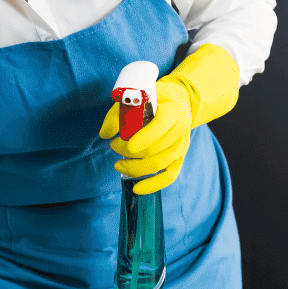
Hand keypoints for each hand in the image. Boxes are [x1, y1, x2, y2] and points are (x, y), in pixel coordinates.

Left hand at [98, 44, 240, 194]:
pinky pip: (169, 177)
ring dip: (135, 168)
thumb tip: (105, 134)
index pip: (160, 127)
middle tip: (114, 147)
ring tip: (118, 165)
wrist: (177, 103)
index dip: (142, 138)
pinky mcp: (179, 159)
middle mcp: (181, 130)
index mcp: (172, 111)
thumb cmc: (153, 101)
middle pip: (155, 149)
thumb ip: (119, 114)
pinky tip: (137, 188)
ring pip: (159, 164)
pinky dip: (152, 185)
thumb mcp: (137, 99)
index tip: (124, 144)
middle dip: (130, 153)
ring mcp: (181, 147)